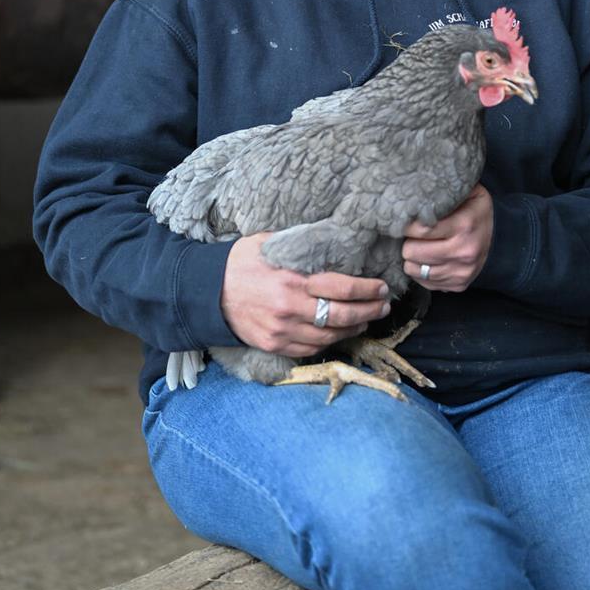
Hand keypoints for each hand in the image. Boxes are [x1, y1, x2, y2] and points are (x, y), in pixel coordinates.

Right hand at [220, 233, 390, 357]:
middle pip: (341, 316)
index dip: (367, 290)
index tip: (381, 287)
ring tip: (366, 320)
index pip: (341, 288)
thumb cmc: (240, 261)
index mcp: (291, 280)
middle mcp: (289, 308)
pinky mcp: (274, 345)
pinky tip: (339, 332)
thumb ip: (301, 247)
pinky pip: (310, 349)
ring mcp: (281, 331)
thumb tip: (333, 240)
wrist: (206, 291)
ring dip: (353, 329)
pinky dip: (329, 341)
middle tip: (383, 306)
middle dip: (369, 312)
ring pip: (328, 336)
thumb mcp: (270, 243)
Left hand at [402, 184, 493, 291]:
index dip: (407, 225)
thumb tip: (413, 197)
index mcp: (463, 225)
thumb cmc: (475, 211)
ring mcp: (461, 272)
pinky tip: (429, 260)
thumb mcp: (465, 193)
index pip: (419, 230)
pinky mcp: (459, 285)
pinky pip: (424, 283)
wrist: (501, 238)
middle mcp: (463, 252)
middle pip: (412, 252)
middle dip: (409, 242)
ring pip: (414, 270)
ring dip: (413, 258)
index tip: (406, 221)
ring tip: (420, 247)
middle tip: (413, 236)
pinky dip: (422, 271)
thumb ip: (441, 194)